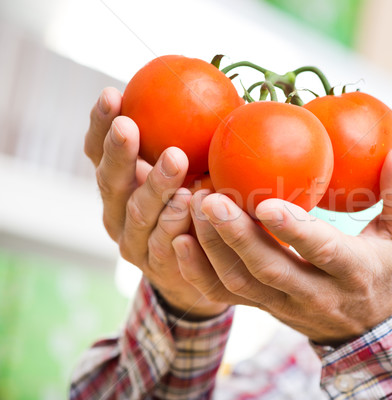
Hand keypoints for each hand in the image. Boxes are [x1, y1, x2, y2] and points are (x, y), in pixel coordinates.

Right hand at [84, 87, 227, 318]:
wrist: (198, 268)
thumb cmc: (194, 203)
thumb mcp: (189, 170)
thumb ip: (189, 140)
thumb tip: (216, 89)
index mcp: (116, 184)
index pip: (97, 151)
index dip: (100, 124)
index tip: (112, 93)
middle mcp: (115, 211)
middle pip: (110, 180)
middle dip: (119, 152)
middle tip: (129, 126)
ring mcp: (133, 242)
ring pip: (138, 213)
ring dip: (154, 186)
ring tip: (175, 160)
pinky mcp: (157, 267)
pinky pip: (165, 245)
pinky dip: (176, 224)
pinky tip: (189, 204)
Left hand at [173, 146, 391, 343]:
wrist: (372, 330)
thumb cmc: (389, 271)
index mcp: (353, 272)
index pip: (321, 251)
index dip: (294, 229)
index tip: (264, 201)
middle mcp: (316, 294)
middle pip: (268, 269)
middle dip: (235, 235)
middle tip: (208, 196)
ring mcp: (285, 305)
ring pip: (241, 284)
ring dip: (212, 247)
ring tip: (191, 204)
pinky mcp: (264, 308)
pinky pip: (225, 297)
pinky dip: (198, 271)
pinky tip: (178, 239)